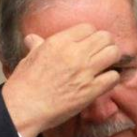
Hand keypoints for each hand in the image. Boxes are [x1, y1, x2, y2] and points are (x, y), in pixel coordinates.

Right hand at [0, 23, 121, 136]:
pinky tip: (104, 82)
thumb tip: (32, 39)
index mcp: (59, 42)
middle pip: (105, 37)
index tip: (88, 45)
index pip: (88, 28)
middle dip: (105, 44)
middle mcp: (75, 53)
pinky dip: (111, 78)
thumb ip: (36, 46)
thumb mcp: (28, 58)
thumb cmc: (23, 84)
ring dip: (112, 59)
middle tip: (101, 54)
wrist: (24, 108)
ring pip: (113, 53)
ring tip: (106, 66)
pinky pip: (113, 77)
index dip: (90, 36)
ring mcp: (84, 71)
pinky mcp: (91, 90)